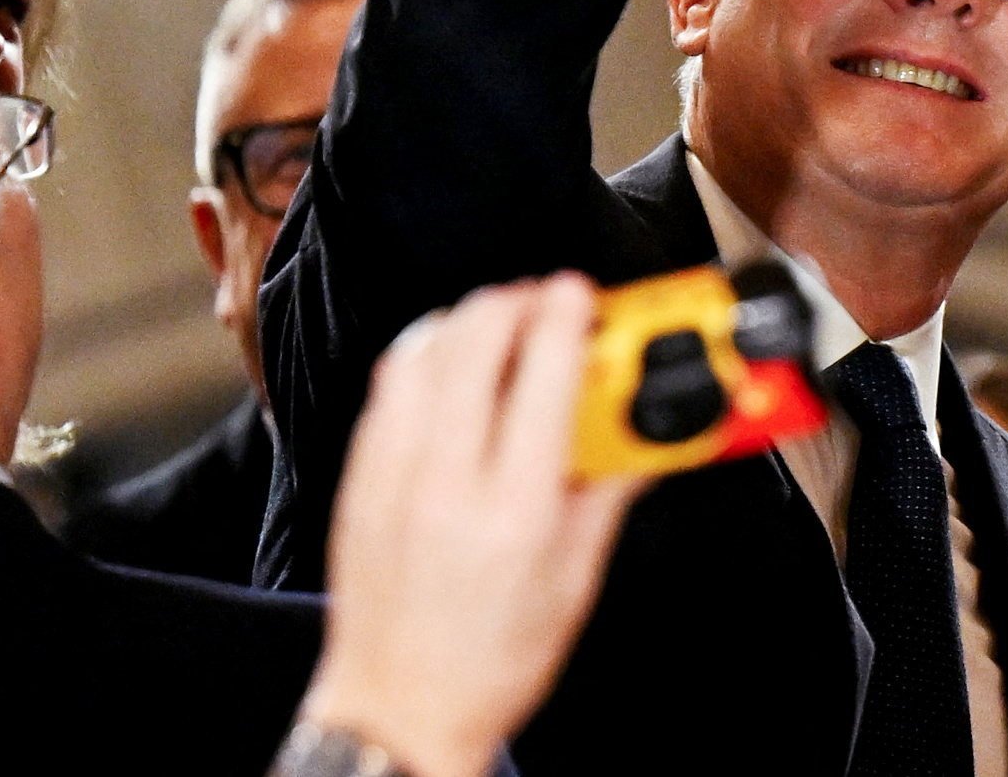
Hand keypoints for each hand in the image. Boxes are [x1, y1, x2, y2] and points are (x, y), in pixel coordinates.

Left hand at [299, 276, 642, 776]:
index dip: (567, 316)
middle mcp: (447, 483)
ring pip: (422, 351)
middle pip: (474, 342)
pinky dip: (424, 354)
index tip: (582, 294)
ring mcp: (392, 477)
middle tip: (546, 303)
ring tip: (501, 323)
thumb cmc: (490, 660)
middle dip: (517, 301)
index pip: (542, 376)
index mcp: (515, 510)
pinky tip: (449, 362)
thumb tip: (649, 434)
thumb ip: (610, 491)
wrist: (398, 712)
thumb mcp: (574, 579)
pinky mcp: (358, 480)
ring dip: (467, 319)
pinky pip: (387, 386)